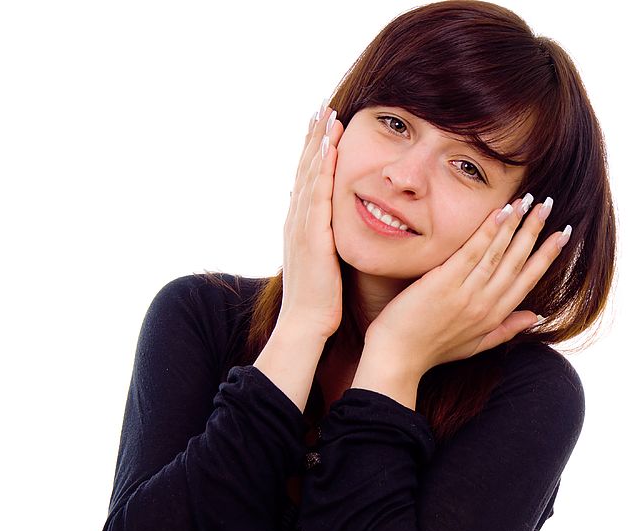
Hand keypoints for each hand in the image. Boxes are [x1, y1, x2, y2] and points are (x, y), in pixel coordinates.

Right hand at [279, 101, 344, 338]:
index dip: (313, 150)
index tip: (322, 125)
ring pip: (310, 174)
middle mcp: (296, 219)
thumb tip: (329, 227)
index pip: (306, 179)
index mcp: (299, 225)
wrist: (305, 325)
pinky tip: (332, 148)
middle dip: (314, 136)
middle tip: (322, 106)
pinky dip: (324, 168)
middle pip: (305, 168)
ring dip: (319, 143)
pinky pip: (318, 194)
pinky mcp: (313, 236)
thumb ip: (323, 240)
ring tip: (328, 114)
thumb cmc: (318, 299)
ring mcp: (302, 226)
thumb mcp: (320, 263)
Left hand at [365, 195, 569, 375]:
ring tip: (530, 200)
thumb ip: (506, 330)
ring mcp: (465, 293)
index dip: (547, 255)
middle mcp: (485, 304)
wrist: (398, 358)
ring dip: (516, 223)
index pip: (528, 280)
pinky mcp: (443, 283)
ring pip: (499, 252)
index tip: (562, 234)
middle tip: (549, 204)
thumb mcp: (475, 345)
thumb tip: (535, 317)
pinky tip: (501, 212)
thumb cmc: (431, 351)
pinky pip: (471, 252)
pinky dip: (488, 231)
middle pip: (518, 261)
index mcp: (494, 317)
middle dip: (535, 230)